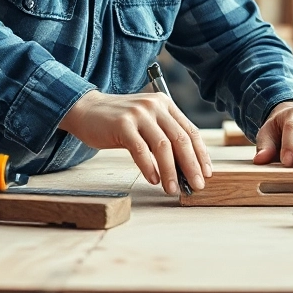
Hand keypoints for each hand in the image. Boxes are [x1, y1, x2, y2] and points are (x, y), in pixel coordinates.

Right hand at [59, 90, 211, 194]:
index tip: (206, 173)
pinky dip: (149, 166)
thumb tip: (185, 168)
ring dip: (171, 171)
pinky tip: (153, 179)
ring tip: (172, 188)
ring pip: (163, 146)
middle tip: (196, 186)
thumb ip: (164, 137)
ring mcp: (138, 114)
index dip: (201, 154)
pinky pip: (140, 149)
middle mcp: (154, 106)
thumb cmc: (118, 122)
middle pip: (180, 139)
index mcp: (165, 104)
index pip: (190, 131)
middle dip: (191, 166)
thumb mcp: (146, 122)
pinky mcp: (122, 124)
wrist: (86, 110)